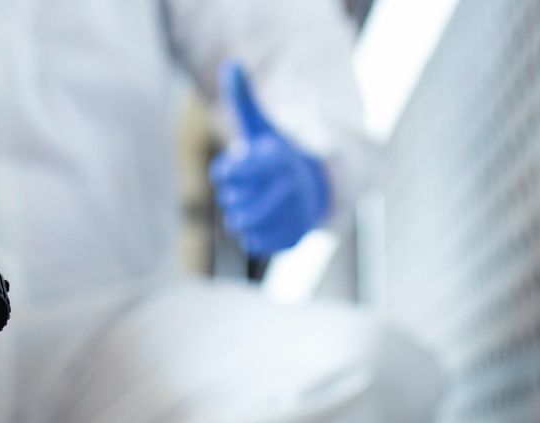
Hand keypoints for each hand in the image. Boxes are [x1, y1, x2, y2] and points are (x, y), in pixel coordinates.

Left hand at [210, 61, 330, 256]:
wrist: (315, 184)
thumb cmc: (276, 154)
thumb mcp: (261, 125)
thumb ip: (243, 98)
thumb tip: (231, 63)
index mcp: (278, 156)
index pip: (240, 167)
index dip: (227, 171)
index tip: (224, 171)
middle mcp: (289, 183)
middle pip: (241, 199)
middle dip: (233, 197)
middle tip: (233, 194)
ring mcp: (294, 211)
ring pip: (250, 222)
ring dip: (240, 218)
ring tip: (240, 212)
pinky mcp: (295, 235)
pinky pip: (262, 243)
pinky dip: (254, 237)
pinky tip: (254, 227)